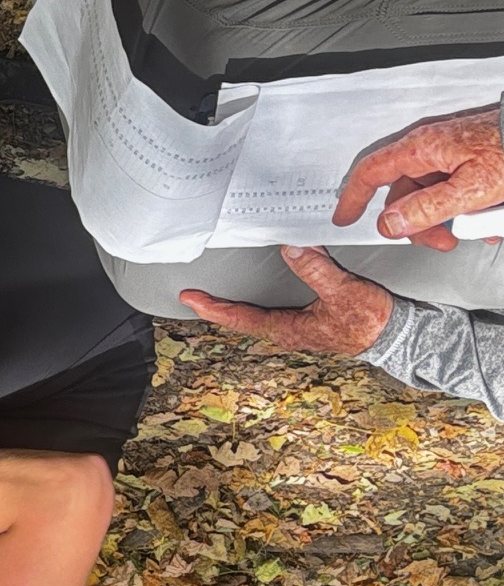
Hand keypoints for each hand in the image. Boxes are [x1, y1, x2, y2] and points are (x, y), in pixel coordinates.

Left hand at [180, 246, 393, 356]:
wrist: (394, 336)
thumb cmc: (370, 321)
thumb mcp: (344, 291)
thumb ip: (317, 270)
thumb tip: (292, 249)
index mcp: (288, 328)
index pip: (240, 317)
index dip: (213, 307)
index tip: (190, 298)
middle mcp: (286, 331)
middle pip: (241, 319)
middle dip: (216, 308)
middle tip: (192, 297)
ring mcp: (295, 328)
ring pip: (254, 317)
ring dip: (232, 307)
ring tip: (212, 298)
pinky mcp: (305, 321)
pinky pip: (270, 312)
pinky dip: (253, 304)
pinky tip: (251, 297)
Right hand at [333, 105, 503, 250]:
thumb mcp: (470, 189)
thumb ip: (424, 210)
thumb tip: (389, 225)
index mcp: (423, 148)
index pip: (371, 173)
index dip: (353, 198)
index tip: (345, 218)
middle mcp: (433, 147)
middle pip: (405, 195)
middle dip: (421, 226)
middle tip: (442, 242)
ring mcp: (452, 153)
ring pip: (432, 196)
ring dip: (449, 220)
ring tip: (476, 230)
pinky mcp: (471, 158)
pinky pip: (455, 189)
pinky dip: (467, 208)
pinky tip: (487, 218)